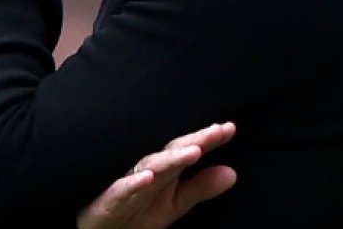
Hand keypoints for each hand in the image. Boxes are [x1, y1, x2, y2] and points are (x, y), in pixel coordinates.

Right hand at [77, 123, 237, 228]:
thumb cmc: (136, 213)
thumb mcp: (175, 204)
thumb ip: (200, 188)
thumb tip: (233, 172)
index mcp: (165, 171)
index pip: (188, 150)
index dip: (207, 140)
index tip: (228, 128)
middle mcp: (147, 172)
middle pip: (172, 152)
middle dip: (193, 141)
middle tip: (215, 131)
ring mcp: (128, 184)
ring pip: (150, 167)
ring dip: (171, 158)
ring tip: (194, 151)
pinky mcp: (109, 200)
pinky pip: (121, 189)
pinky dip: (133, 183)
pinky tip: (148, 177)